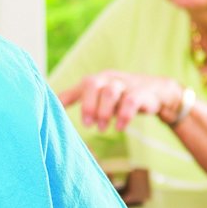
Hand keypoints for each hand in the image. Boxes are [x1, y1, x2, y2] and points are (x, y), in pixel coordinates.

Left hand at [62, 71, 189, 133]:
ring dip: (104, 112)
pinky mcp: (142, 94)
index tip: (71, 117)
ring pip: (111, 91)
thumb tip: (52, 103)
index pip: (84, 84)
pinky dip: (124, 115)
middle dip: (88, 106)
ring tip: (102, 128)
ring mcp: (127, 85)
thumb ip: (75, 96)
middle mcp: (111, 79)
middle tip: (89, 125)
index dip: (74, 99)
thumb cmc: (120, 94)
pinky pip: (131, 101)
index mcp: (99, 79)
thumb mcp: (97, 93)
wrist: (154, 90)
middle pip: (94, 84)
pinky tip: (119, 127)